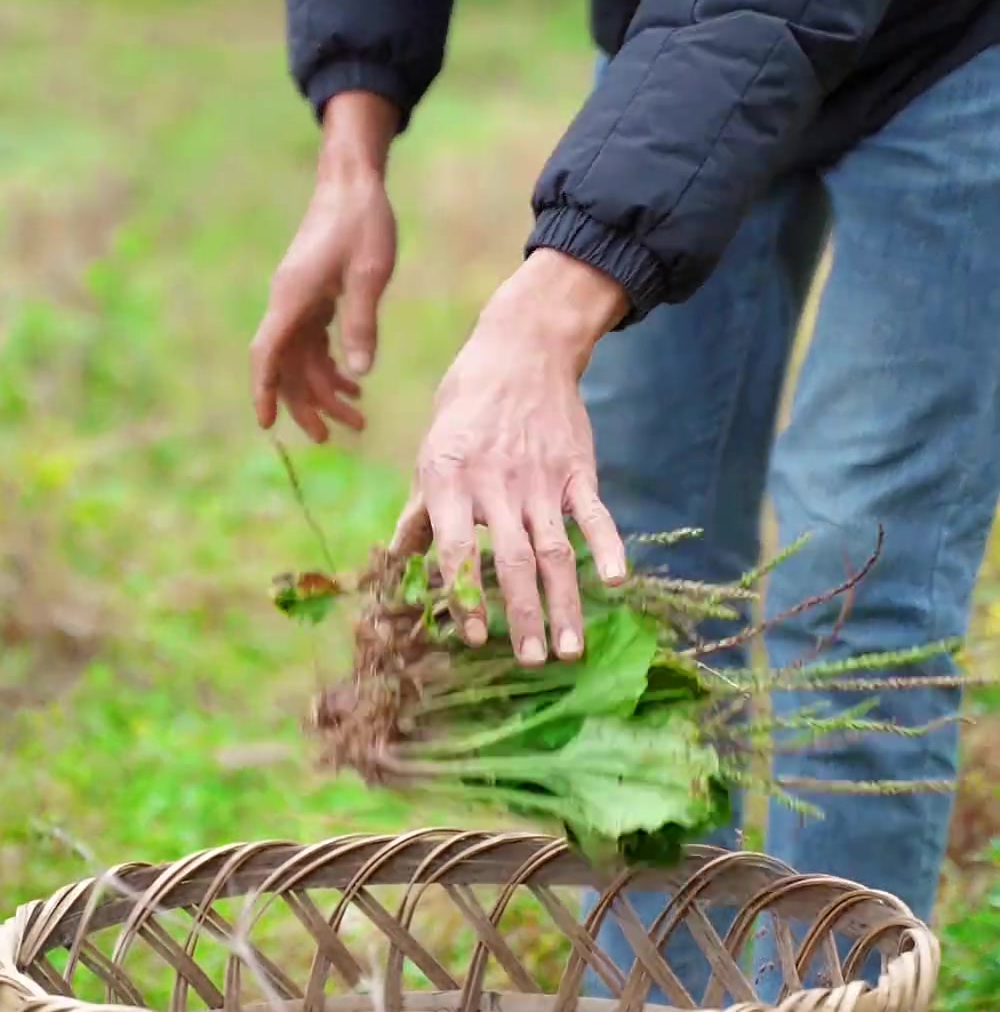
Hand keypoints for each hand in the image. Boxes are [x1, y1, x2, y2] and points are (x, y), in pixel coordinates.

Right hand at [251, 94, 399, 438]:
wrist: (352, 183)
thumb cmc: (362, 222)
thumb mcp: (370, 274)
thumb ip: (362, 322)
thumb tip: (359, 373)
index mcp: (293, 298)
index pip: (267, 354)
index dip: (264, 390)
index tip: (266, 424)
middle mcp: (287, 303)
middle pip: (287, 366)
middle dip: (307, 405)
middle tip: (333, 437)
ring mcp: (298, 300)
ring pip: (302, 358)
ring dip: (326, 389)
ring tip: (358, 419)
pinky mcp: (312, 296)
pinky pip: (314, 342)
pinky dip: (332, 365)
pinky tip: (355, 383)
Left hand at [393, 249, 629, 661]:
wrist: (522, 349)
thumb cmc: (465, 405)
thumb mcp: (431, 450)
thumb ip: (421, 511)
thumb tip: (396, 562)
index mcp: (450, 479)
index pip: (458, 549)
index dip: (465, 596)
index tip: (473, 639)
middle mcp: (496, 482)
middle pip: (512, 561)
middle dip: (522, 616)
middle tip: (530, 662)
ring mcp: (542, 477)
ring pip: (555, 550)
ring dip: (564, 603)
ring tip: (570, 649)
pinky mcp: (578, 469)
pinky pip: (595, 514)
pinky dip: (607, 546)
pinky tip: (615, 582)